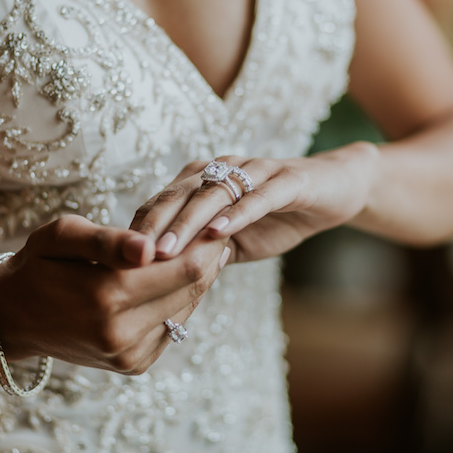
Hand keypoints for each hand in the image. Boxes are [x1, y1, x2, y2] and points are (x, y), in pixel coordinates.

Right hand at [0, 215, 229, 374]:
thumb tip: (149, 248)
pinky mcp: (133, 364)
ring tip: (198, 250)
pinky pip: (173, 326)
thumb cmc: (38, 264)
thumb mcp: (62, 236)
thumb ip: (107, 240)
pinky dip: (178, 301)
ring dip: (197, 279)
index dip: (207, 243)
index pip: (183, 268)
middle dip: (208, 258)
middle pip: (192, 289)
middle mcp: (120, 333)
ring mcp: (128, 354)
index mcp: (104, 296)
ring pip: (187, 308)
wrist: (13, 317)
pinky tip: (172, 279)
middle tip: (215, 231)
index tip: (216, 220)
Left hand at [129, 142, 378, 264]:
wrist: (336, 192)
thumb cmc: (279, 216)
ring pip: (213, 194)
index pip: (162, 204)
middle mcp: (223, 169)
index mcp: (204, 182)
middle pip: (178, 195)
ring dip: (187, 222)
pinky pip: (258, 196)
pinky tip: (220, 232)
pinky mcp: (287, 179)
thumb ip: (203, 254)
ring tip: (167, 250)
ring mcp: (255, 171)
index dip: (139, 231)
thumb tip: (164, 284)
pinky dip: (238, 213)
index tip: (115, 262)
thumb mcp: (236, 241)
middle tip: (128, 257)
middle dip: (151, 227)